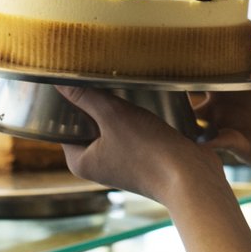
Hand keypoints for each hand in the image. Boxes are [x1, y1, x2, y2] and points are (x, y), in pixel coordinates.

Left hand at [55, 85, 225, 202]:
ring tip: (122, 81)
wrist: (192, 177)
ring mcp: (122, 161)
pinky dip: (136, 115)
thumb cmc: (148, 152)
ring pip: (113, 124)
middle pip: (88, 124)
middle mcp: (99, 163)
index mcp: (81, 161)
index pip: (62, 126)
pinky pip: (133, 130)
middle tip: (98, 74)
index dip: (67, 102)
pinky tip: (143, 97)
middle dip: (95, 101)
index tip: (73, 78)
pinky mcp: (145, 157)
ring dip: (118, 106)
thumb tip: (57, 81)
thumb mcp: (113, 116)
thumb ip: (86, 97)